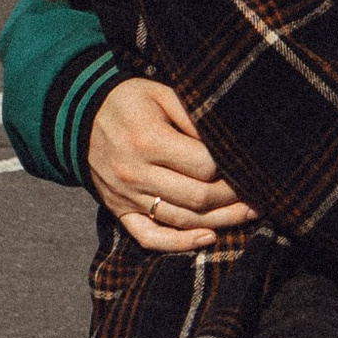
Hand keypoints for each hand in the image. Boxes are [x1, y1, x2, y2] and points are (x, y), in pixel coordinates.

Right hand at [84, 78, 256, 249]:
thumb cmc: (128, 101)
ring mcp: (126, 196)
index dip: (232, 168)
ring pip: (181, 220)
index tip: (251, 165)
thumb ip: (194, 116)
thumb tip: (229, 139)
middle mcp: (135, 173)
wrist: (78, 115)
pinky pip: (149, 237)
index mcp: (148, 140)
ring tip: (248, 214)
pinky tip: (208, 237)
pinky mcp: (118, 210)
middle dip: (234, 198)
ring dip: (220, 221)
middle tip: (260, 193)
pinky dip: (179, 243)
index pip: (204, 165)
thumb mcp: (162, 93)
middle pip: (197, 198)